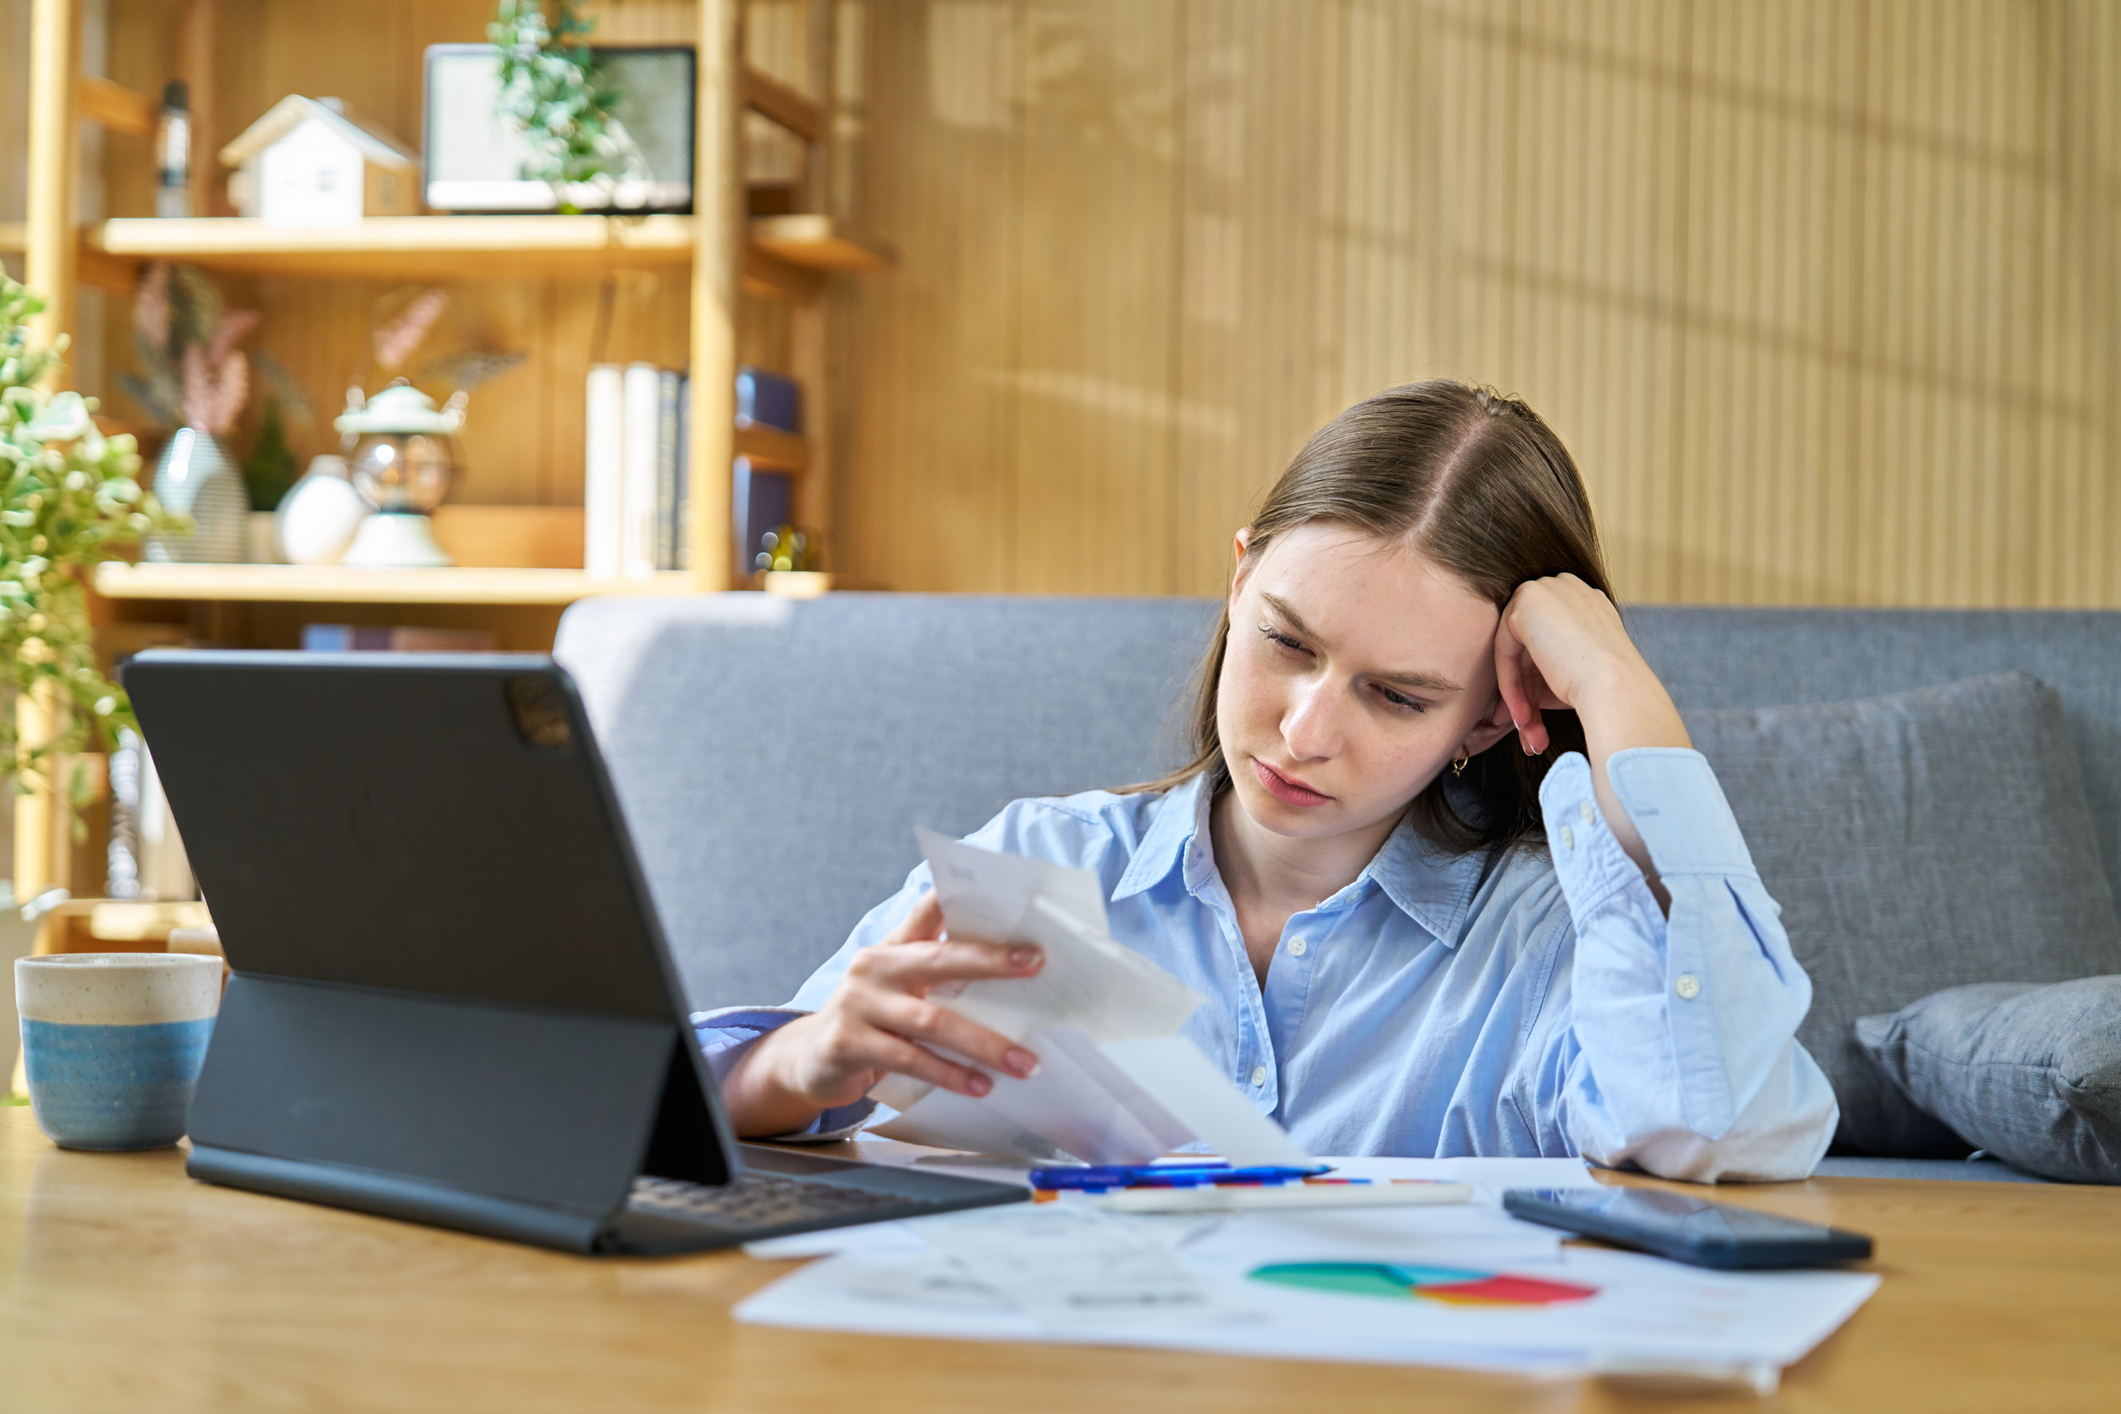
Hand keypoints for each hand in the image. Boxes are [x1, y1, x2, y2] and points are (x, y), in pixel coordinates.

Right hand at [719, 891, 1045, 1137]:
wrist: (810, 1058)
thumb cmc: (873, 1018)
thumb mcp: (899, 985)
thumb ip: (939, 969)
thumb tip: (1011, 967)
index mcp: (894, 946)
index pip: (927, 910)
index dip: (960, 897)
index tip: (1002, 895)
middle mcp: (874, 966)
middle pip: (939, 959)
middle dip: (990, 961)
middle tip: (1033, 964)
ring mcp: (858, 1003)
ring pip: (932, 1021)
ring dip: (983, 1043)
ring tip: (1023, 1061)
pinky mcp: (849, 1043)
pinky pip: (910, 1060)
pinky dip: (949, 1074)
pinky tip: (980, 1086)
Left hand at [1490, 574, 1689, 907]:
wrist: (1618, 693)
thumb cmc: (1605, 696)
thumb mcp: (1572, 679)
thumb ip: (1545, 672)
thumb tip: (1515, 699)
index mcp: (1585, 603)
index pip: (1545, 641)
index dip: (1536, 683)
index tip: (1536, 719)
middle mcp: (1568, 588)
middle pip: (1526, 646)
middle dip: (1523, 693)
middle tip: (1527, 732)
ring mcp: (1548, 589)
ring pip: (1514, 650)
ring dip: (1518, 696)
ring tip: (1530, 733)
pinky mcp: (1528, 601)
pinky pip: (1504, 647)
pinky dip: (1510, 684)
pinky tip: (1524, 715)